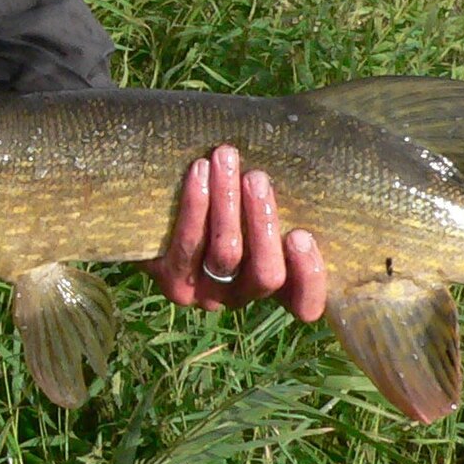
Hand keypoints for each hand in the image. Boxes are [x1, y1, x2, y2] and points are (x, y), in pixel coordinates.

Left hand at [141, 145, 326, 321]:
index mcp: (271, 282)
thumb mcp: (253, 207)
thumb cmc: (222, 201)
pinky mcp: (173, 281)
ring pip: (227, 253)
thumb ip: (274, 204)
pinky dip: (196, 204)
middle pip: (266, 274)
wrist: (154, 218)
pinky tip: (199, 170)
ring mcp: (206, 294)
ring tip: (225, 159)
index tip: (302, 234)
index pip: (304, 304)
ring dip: (228, 201)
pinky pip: (189, 242)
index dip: (309, 277)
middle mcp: (242, 295)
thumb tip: (299, 164)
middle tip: (257, 177)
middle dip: (264, 221)